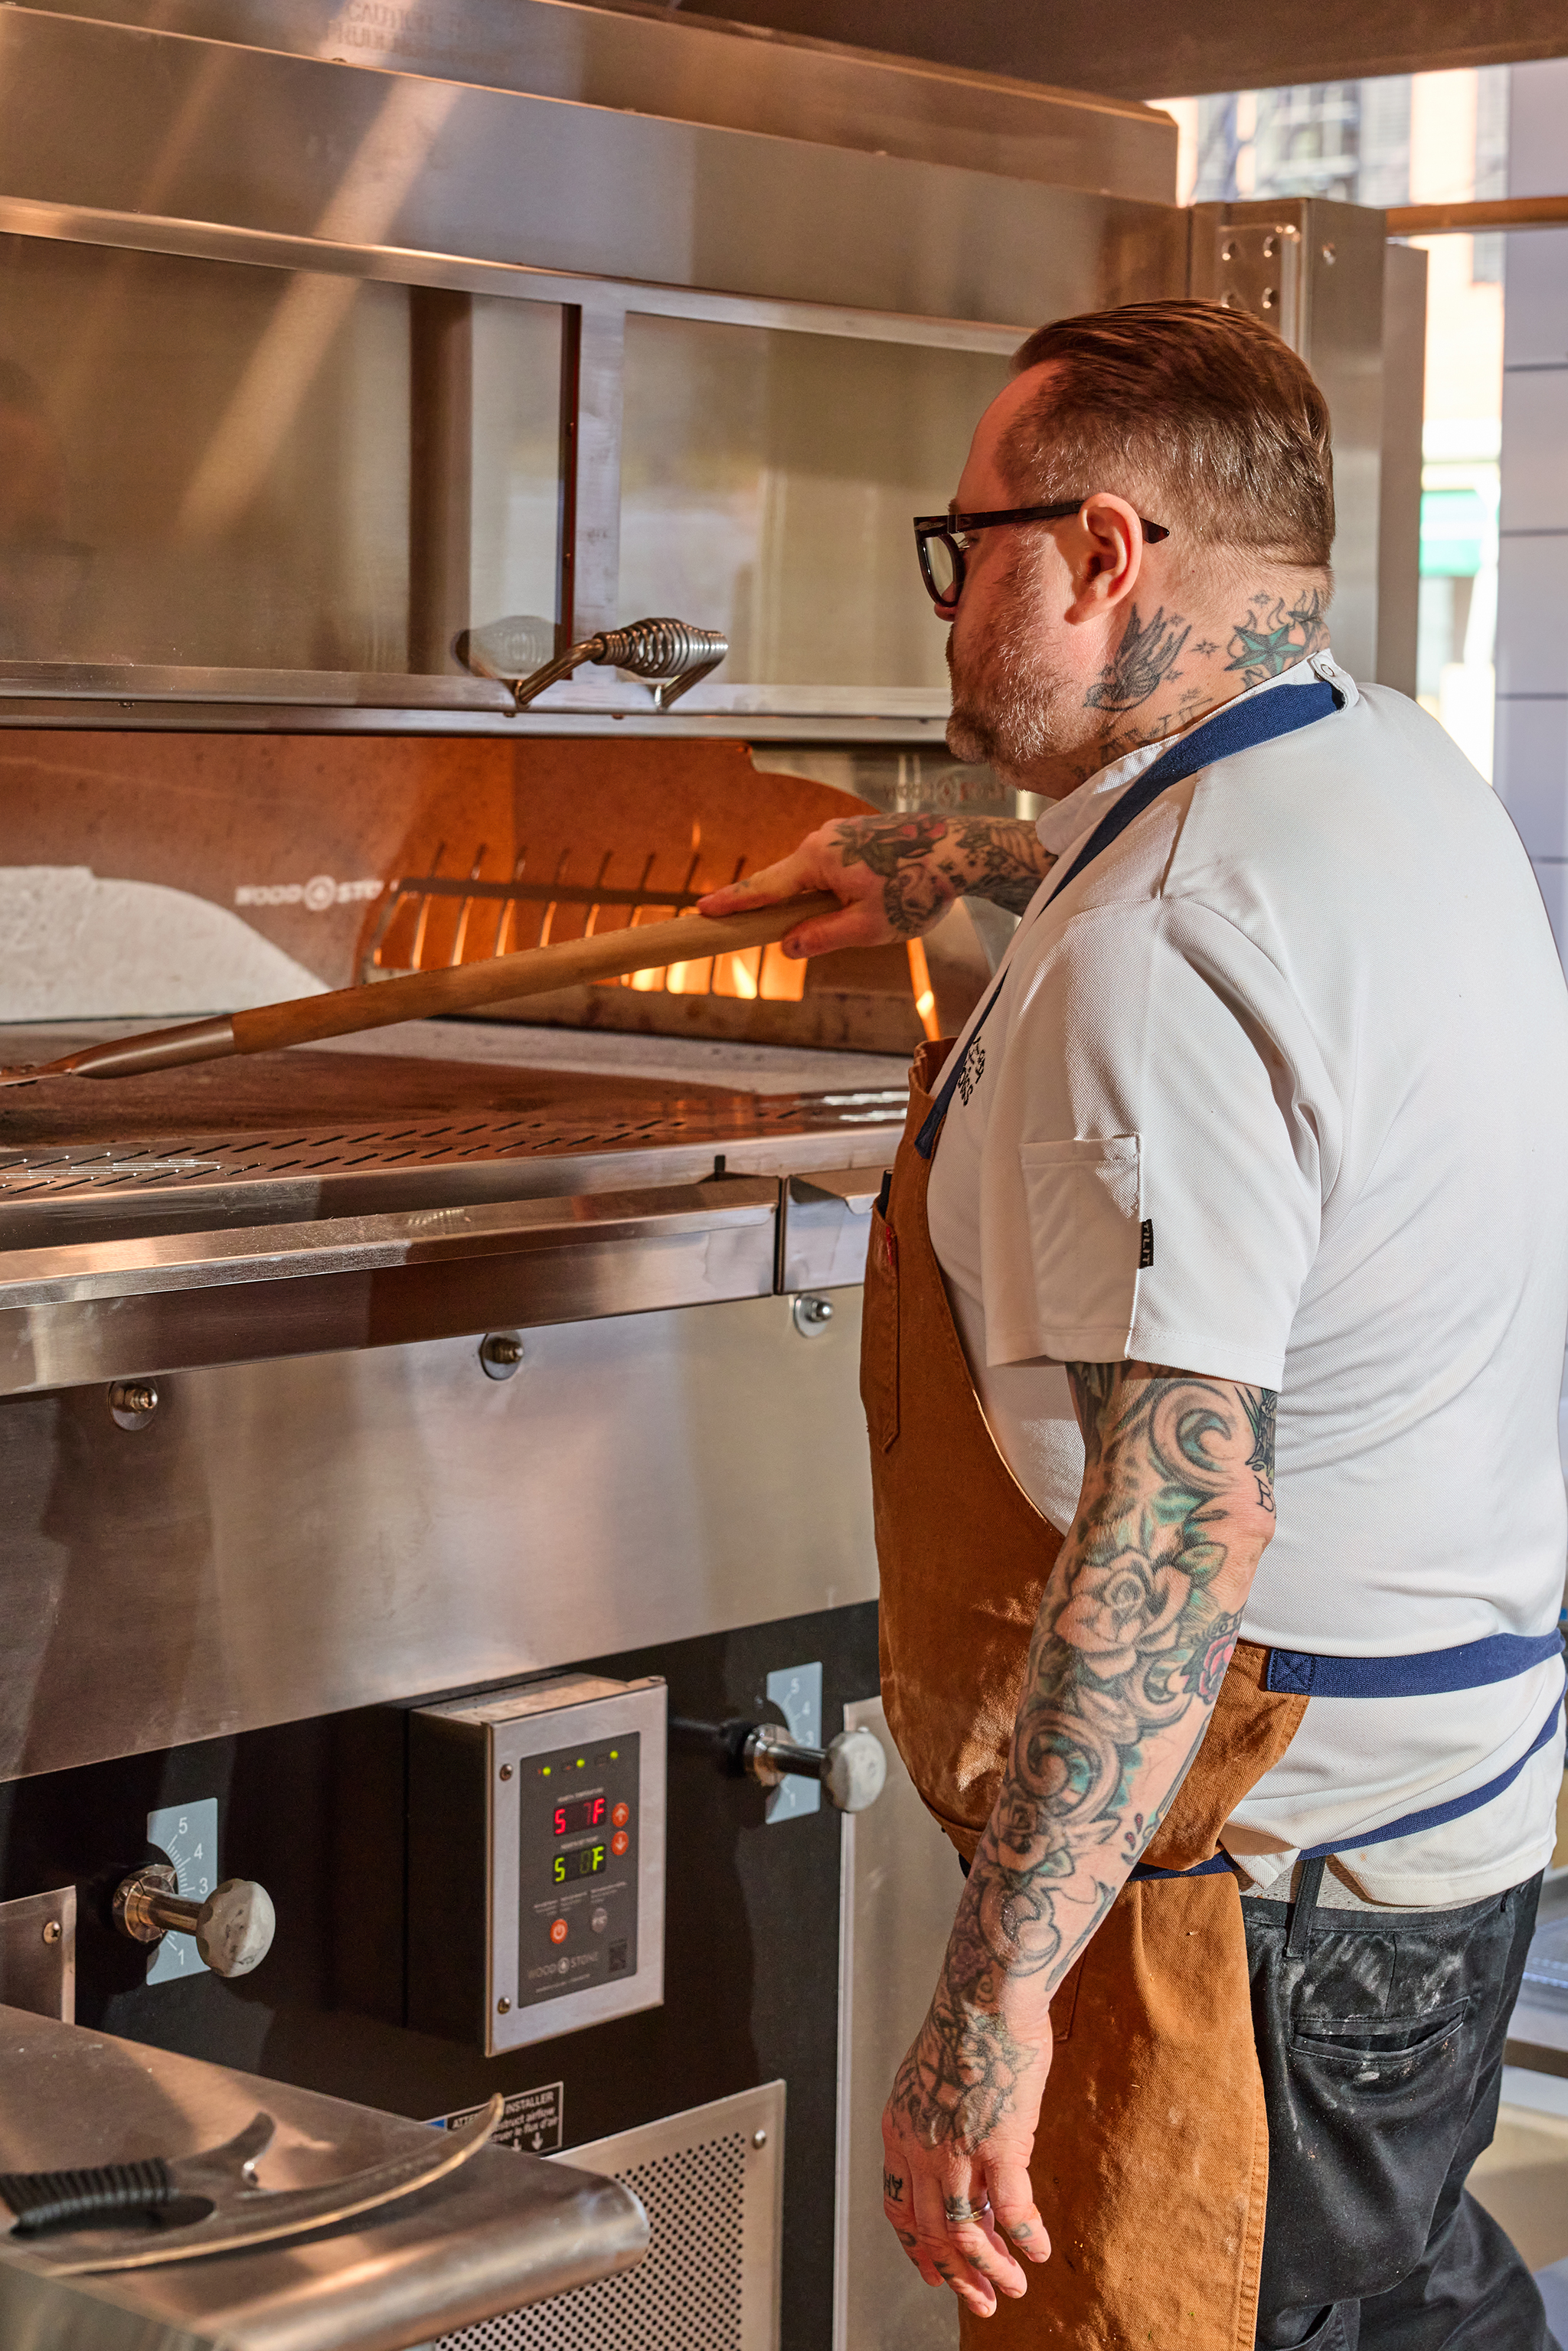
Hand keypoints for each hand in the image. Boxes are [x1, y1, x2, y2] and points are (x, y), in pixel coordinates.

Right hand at [697, 812, 1051, 958]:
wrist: (965, 851)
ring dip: (814, 900)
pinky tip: (862, 901)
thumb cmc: (919, 888)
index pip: (764, 888)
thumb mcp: (867, 928)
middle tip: (758, 927)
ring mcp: (844, 833)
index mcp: (818, 859)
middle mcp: (823, 838)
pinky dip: (834, 887)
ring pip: (813, 875)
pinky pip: (834, 866)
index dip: (733, 903)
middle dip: (775, 907)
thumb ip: (821, 937)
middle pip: (784, 880)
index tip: (701, 909)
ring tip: (845, 921)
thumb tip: (786, 945)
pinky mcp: (862, 835)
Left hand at [879, 2000, 1052, 2317]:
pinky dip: (1026, 2240)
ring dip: (990, 2269)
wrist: (987, 1996)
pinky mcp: (1000, 2147)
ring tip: (1012, 2287)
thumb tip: (961, 2153)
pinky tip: (1040, 2251)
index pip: (899, 2208)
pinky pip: (1012, 2213)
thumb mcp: (932, 2075)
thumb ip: (938, 2120)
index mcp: (900, 2128)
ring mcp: (957, 2151)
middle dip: (954, 2275)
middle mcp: (921, 2147)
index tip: (932, 2271)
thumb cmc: (969, 2024)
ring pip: (965, 2234)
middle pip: (930, 2232)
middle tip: (978, 2300)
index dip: (915, 2247)